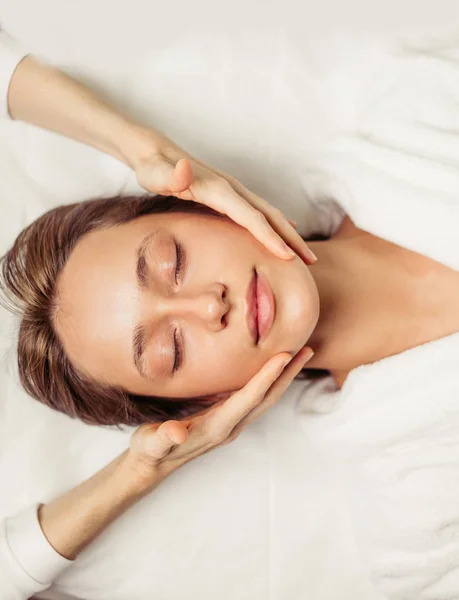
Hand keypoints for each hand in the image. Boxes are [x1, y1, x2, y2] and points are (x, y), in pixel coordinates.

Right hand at [126, 347, 313, 485]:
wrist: (152, 466)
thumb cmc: (151, 450)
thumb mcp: (152, 443)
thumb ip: (163, 438)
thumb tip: (176, 433)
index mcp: (217, 427)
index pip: (249, 398)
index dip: (267, 377)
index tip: (285, 356)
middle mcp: (230, 426)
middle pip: (267, 398)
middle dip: (287, 374)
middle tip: (307, 350)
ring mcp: (231, 424)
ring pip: (264, 399)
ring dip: (283, 378)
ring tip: (298, 356)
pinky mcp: (227, 420)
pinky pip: (255, 399)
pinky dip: (268, 383)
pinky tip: (271, 370)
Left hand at [134, 134, 316, 264]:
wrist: (155, 152)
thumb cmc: (153, 169)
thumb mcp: (155, 174)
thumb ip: (170, 175)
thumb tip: (183, 167)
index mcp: (220, 191)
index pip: (251, 217)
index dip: (270, 237)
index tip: (288, 256)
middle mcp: (233, 189)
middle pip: (270, 216)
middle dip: (291, 239)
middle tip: (311, 262)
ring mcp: (234, 191)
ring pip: (269, 214)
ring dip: (289, 234)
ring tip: (305, 255)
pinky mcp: (231, 195)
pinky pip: (260, 212)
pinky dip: (276, 224)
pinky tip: (286, 232)